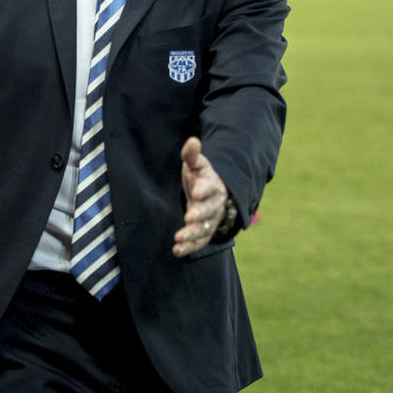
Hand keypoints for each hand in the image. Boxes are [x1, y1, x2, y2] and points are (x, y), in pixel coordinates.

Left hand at [173, 136, 227, 257]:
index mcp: (213, 185)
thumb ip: (192, 155)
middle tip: (188, 218)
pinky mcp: (205, 232)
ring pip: (204, 229)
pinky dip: (189, 247)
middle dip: (200, 214)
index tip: (196, 192)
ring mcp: (211, 220)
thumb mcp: (197, 164)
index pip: (211, 187)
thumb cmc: (201, 177)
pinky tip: (177, 251)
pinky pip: (200, 242)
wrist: (211, 194)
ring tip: (178, 239)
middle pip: (209, 210)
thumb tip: (193, 141)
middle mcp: (215, 205)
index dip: (204, 189)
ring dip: (192, 234)